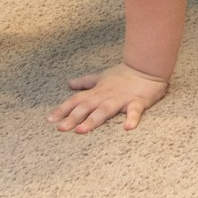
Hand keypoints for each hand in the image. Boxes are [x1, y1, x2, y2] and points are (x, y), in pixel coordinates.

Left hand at [50, 62, 169, 132]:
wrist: (147, 67)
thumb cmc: (124, 74)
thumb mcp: (101, 77)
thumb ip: (85, 82)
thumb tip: (69, 83)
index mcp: (97, 92)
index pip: (76, 100)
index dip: (63, 109)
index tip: (50, 119)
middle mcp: (106, 96)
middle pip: (87, 107)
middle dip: (73, 117)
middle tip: (61, 128)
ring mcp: (121, 99)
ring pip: (105, 110)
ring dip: (93, 120)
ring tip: (82, 130)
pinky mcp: (138, 102)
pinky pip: (134, 111)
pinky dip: (132, 118)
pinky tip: (128, 127)